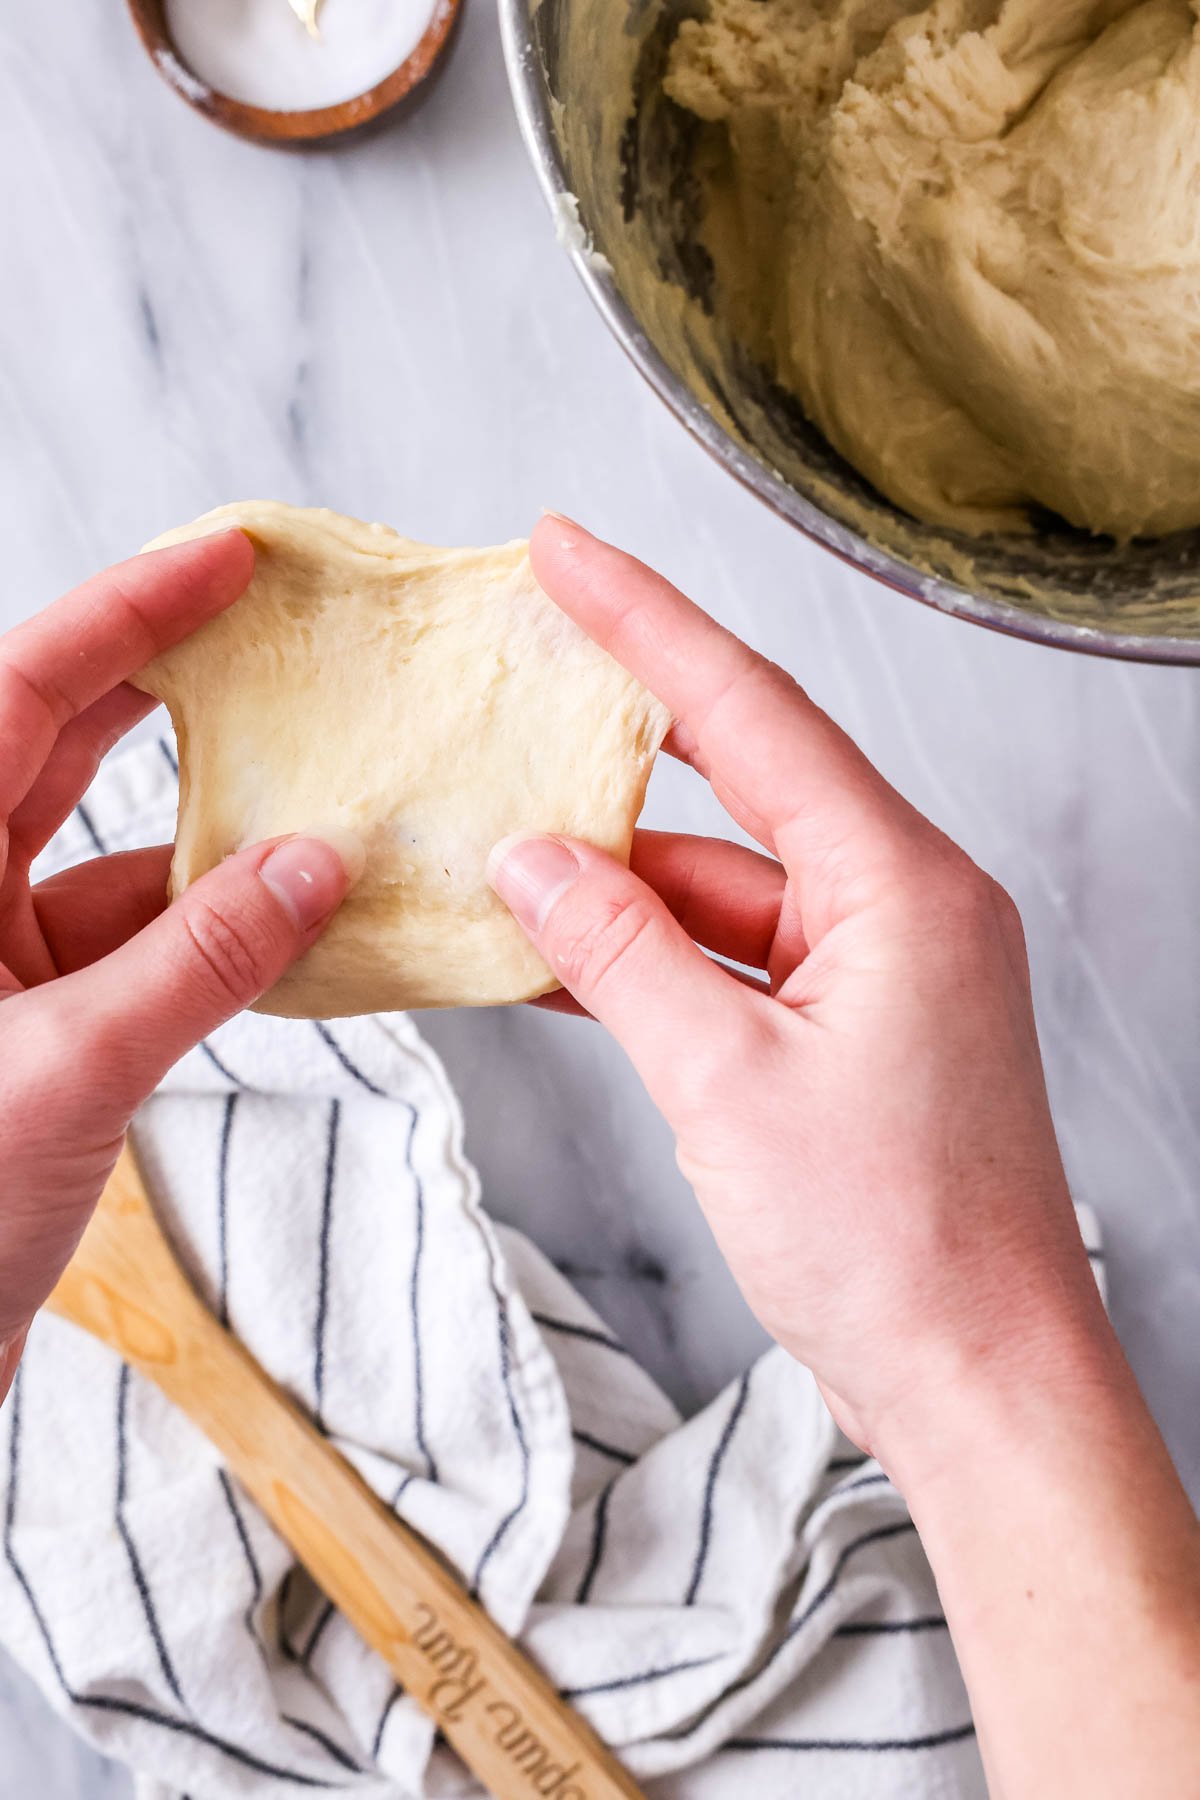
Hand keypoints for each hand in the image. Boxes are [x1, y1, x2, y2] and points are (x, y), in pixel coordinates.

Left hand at [0, 531, 361, 1384]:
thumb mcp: (68, 1073)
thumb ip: (199, 962)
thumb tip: (316, 865)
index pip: (17, 699)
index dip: (122, 617)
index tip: (221, 557)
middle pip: (57, 748)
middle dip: (167, 687)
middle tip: (275, 631)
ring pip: (115, 855)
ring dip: (218, 830)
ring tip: (323, 784)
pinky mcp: (41, 1025)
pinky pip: (143, 944)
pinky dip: (219, 929)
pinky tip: (301, 916)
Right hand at [491, 519, 1199, 1796]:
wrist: (979, 1381)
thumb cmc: (892, 1243)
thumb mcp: (722, 1081)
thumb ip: (620, 953)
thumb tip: (533, 862)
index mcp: (902, 885)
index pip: (756, 716)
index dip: (649, 623)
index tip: (565, 551)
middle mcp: (903, 906)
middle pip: (741, 788)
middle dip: (622, 746)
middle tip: (522, 674)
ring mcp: (880, 971)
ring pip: (726, 888)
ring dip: (621, 884)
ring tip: (499, 858)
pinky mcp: (855, 1031)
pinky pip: (737, 960)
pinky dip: (654, 957)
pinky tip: (563, 949)